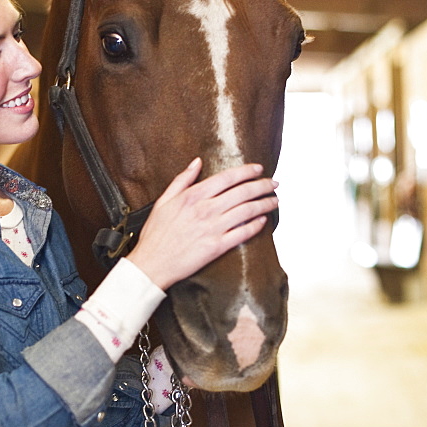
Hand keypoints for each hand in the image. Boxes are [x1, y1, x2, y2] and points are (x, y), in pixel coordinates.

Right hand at [127, 157, 277, 290]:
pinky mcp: (217, 247)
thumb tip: (197, 162)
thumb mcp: (163, 201)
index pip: (227, 178)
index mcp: (192, 196)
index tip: (258, 169)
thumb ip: (182, 180)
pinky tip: (263, 221)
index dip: (246, 172)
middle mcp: (205, 210)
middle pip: (242, 192)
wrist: (152, 264)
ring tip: (274, 200)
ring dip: (265, 204)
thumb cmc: (155, 234)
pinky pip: (243, 233)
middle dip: (262, 186)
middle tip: (273, 184)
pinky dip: (256, 225)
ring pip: (247, 211)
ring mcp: (213, 228)